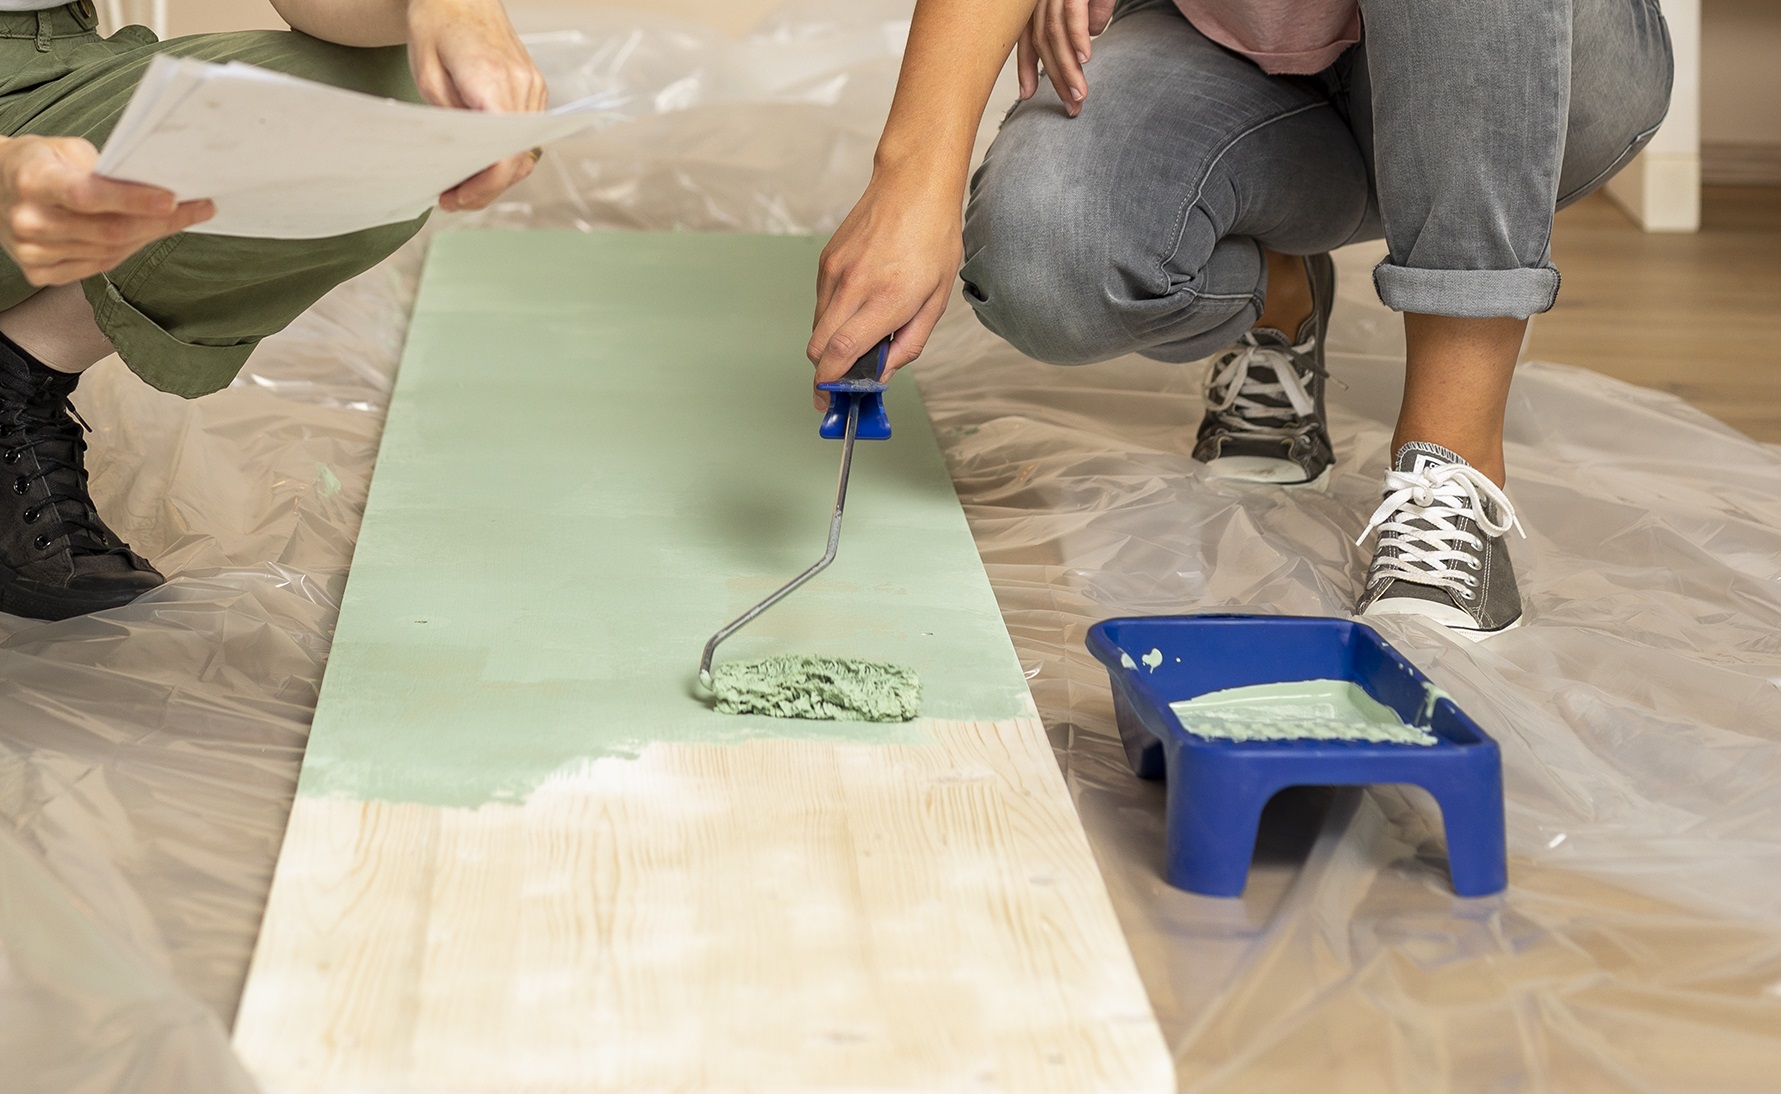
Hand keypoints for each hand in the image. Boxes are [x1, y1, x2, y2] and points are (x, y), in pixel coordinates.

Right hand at [0, 135, 212, 286]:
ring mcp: (32, 251)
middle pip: (109, 231)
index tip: (172, 200)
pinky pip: (97, 266)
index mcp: (33, 181)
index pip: (89, 195)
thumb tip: (155, 187)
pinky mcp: (38, 272)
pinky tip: (141, 236)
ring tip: (172, 221)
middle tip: (195, 210)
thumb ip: (104, 169)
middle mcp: (29, 219)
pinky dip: (125, 252)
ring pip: (109, 252)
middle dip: (159, 223)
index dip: (134, 200)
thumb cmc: (38, 164)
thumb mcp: (66, 150)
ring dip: (148, 237)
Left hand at [406, 0, 548, 211]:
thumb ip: (448, 121)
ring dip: (496, 175)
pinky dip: (505, 155)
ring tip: (463, 185)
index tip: (456, 198)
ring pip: (524, 152)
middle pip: (516, 160)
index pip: (503, 154)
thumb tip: (459, 163)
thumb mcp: (427, 75)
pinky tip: (479, 162)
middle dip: (486, 188)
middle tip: (452, 199)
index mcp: (493, 82)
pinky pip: (526, 136)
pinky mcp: (534, 89)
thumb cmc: (437, 25)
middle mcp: (523, 87)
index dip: (482, 186)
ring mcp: (533, 88)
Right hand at [808, 172, 961, 407]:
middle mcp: (854, 286)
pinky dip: (832, 317)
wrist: (913, 186)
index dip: (831, 382)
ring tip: (856, 341)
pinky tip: (857, 308)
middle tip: (838, 384)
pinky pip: (821, 303)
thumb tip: (883, 371)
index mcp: (886, 298)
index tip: (830, 399)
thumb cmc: (933, 239)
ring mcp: (835, 271)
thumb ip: (909, 342)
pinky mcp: (826, 261)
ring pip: (817, 327)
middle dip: (824, 372)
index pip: (842, 351)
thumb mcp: (937, 299)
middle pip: (818, 347)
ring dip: (830, 344)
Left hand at [1016, 0, 1115, 116]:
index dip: (1025, 68)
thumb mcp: (1091, 0)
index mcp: (1042, 2)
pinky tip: (1085, 60)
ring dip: (1068, 68)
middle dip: (1056, 78)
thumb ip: (1086, 19)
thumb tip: (1090, 37)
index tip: (1026, 95)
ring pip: (1055, 33)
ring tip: (1079, 94)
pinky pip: (1073, 13)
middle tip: (1070, 106)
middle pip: (1042, 42)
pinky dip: (1077, 39)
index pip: (1028, 37)